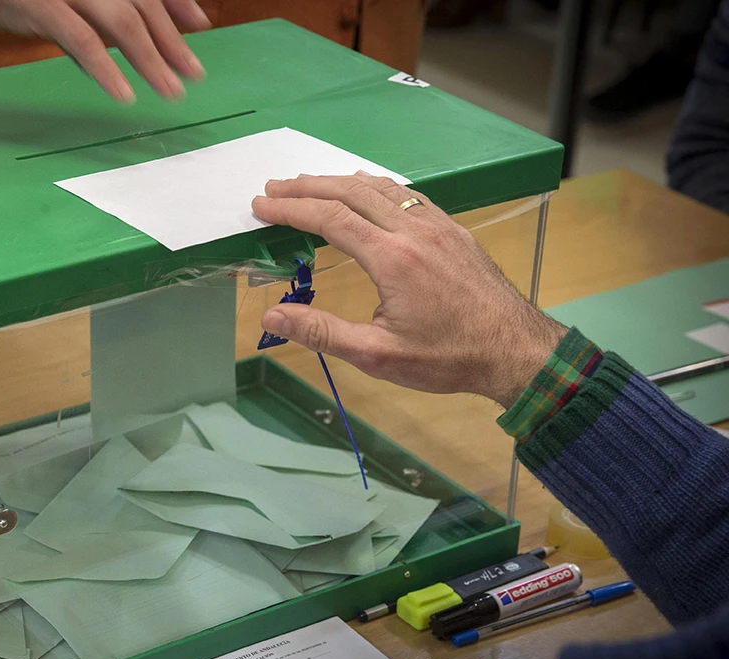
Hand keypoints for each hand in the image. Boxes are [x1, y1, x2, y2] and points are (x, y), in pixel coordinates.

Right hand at [0, 0, 210, 102]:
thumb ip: (103, 17)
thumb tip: (142, 43)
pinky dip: (107, 69)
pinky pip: (83, 41)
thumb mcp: (66, 2)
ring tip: (170, 90)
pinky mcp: (43, 6)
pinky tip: (124, 93)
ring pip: (123, 23)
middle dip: (172, 41)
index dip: (178, 2)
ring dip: (151, 60)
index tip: (201, 24)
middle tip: (194, 73)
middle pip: (142, 6)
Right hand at [252, 174, 566, 408]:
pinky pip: (406, 195)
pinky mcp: (453, 230)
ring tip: (308, 184)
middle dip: (307, 187)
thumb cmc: (447, 358)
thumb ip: (321, 332)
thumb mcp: (377, 354)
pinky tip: (365, 190)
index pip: (330, 219)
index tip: (260, 208)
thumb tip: (270, 318)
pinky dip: (374, 186)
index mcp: (392, 257)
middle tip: (273, 189)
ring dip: (338, 181)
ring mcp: (437, 225)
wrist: (517, 350)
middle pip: (350, 192)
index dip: (291, 210)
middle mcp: (413, 230)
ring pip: (380, 187)